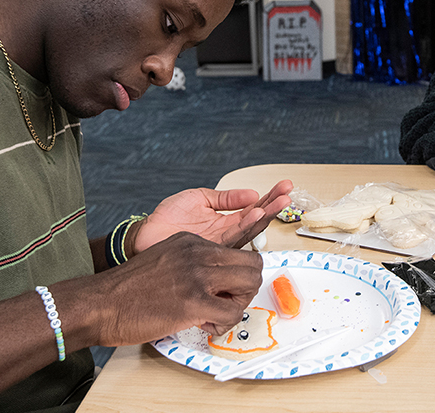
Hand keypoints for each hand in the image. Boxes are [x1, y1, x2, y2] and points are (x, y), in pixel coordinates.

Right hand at [86, 232, 264, 344]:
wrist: (99, 304)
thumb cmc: (125, 291)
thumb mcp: (163, 260)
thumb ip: (189, 264)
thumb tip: (214, 283)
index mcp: (190, 241)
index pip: (238, 250)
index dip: (237, 275)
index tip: (226, 290)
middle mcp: (197, 252)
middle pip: (253, 263)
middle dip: (246, 288)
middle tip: (228, 303)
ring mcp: (196, 275)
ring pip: (249, 283)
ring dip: (238, 304)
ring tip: (216, 315)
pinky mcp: (193, 301)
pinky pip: (232, 313)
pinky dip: (224, 324)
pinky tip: (205, 325)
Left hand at [133, 180, 292, 252]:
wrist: (145, 235)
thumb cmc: (168, 217)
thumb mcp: (200, 198)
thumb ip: (226, 197)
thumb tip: (252, 194)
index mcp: (224, 221)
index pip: (253, 209)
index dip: (270, 197)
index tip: (284, 186)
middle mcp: (226, 234)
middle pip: (256, 220)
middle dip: (274, 206)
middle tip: (288, 194)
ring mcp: (220, 242)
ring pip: (249, 229)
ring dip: (265, 215)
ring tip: (279, 202)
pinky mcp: (210, 248)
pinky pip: (232, 236)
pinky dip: (246, 224)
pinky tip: (256, 213)